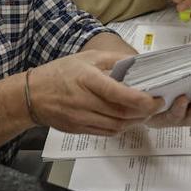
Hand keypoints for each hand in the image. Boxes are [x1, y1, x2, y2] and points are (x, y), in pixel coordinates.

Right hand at [28, 52, 161, 134]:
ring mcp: (81, 118)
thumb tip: (138, 62)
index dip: (141, 99)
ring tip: (146, 112)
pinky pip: (106, 132)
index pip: (119, 94)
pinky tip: (129, 119)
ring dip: (135, 122)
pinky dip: (122, 127)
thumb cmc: (60, 73)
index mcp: (87, 80)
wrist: (32, 95)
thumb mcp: (87, 58)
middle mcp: (85, 102)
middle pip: (122, 114)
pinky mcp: (80, 129)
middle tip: (158, 105)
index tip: (156, 98)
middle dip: (144, 112)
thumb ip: (113, 60)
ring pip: (117, 126)